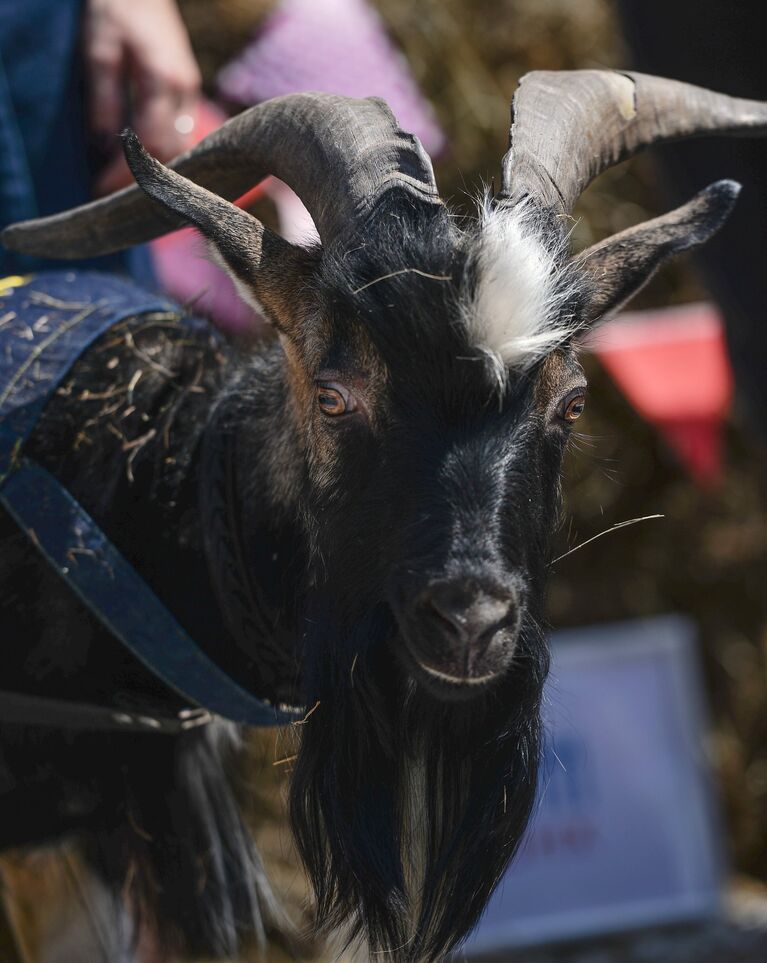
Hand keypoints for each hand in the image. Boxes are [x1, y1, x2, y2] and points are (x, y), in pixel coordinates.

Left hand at [84, 0, 201, 194]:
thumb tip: (104, 146)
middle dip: (144, 180)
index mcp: (163, 80)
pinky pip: (182, 137)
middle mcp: (184, 91)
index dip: (129, 173)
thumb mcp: (100, 49)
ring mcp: (190, 93)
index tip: (102, 189)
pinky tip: (146, 166)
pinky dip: (165, 156)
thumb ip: (104, 98)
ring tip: (127, 186)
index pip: (153, 144)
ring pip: (182, 150)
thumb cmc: (115, 9)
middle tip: (112, 196)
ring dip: (158, 172)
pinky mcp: (187, 92)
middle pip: (172, 155)